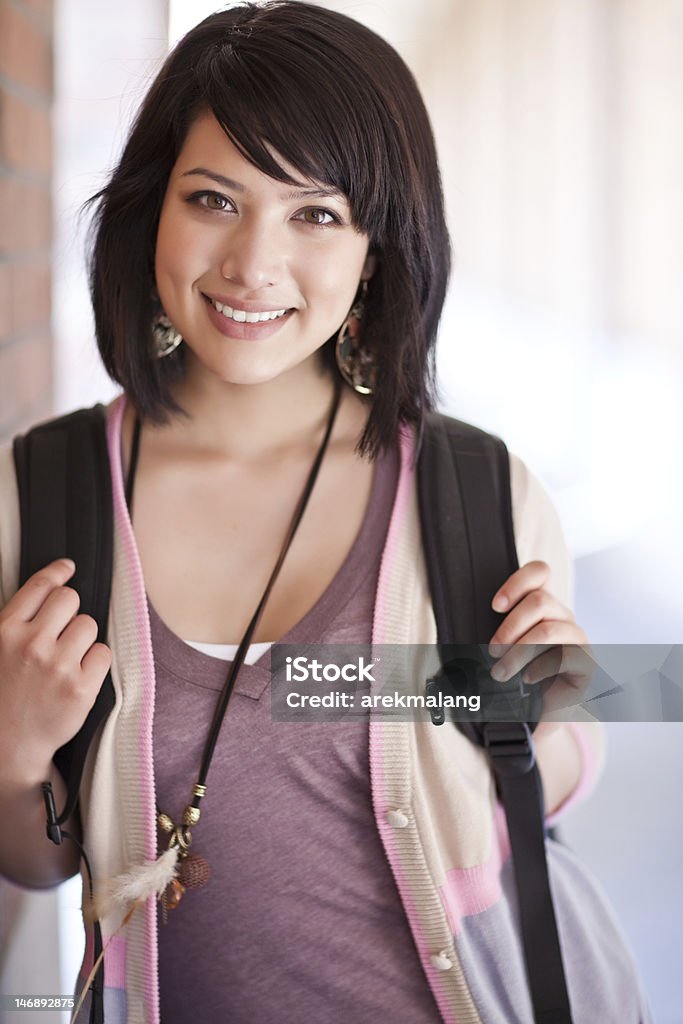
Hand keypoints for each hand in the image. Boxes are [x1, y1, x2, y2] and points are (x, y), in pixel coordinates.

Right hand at [0, 559, 111, 779]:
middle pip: (70, 599)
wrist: (8, 746)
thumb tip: (55, 583)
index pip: (40, 586)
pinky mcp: (80, 688)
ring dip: (83, 639)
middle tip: (61, 634)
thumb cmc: (5, 695)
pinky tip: (77, 677)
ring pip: (89, 625)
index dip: (57, 573)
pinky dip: (94, 663)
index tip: (67, 567)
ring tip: (66, 660)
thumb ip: (20, 621)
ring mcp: (57, 666)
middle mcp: (30, 644)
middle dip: (69, 612)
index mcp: (5, 631)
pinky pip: (103, 654)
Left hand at [488, 560, 593, 719]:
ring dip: (519, 652)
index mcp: (544, 606)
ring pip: (548, 629)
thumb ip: (494, 632)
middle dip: (510, 626)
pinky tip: (528, 680)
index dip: (517, 582)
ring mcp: (578, 640)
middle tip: (492, 650)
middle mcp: (563, 618)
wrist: (539, 715)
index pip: (540, 572)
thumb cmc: (516, 677)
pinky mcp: (587, 664)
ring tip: (501, 672)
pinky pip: (564, 656)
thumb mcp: (502, 650)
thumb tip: (459, 625)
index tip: (495, 606)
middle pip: (541, 600)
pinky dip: (539, 668)